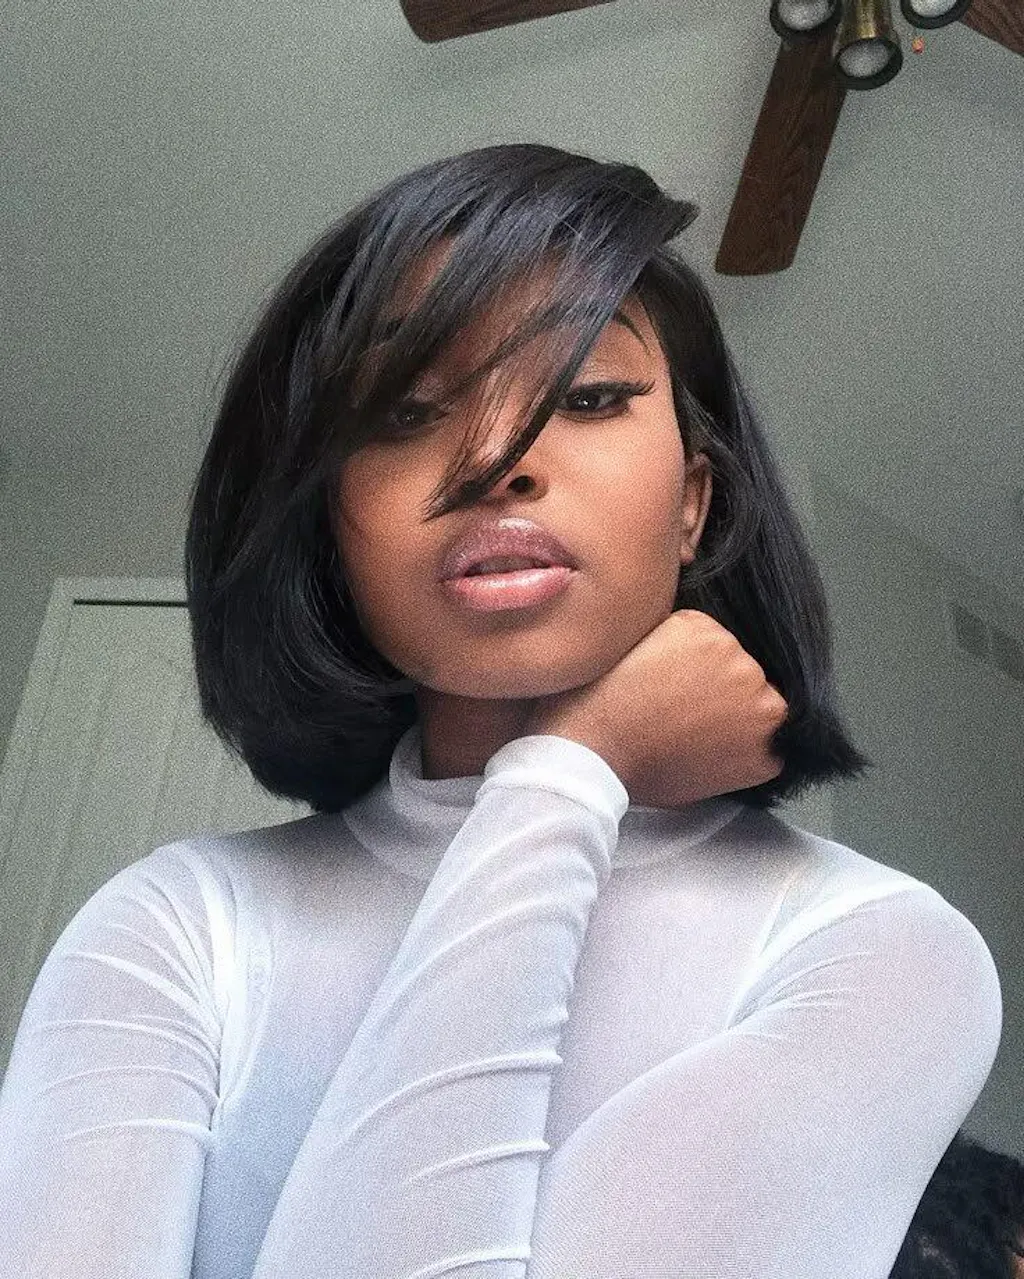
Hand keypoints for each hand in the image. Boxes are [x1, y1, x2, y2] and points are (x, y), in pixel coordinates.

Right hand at [524, 609, 787, 807]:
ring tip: (696, 737)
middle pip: (745, 673)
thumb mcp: (634, 639)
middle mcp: (742, 662)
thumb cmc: (598, 701)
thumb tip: (697, 650)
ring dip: (742, 720)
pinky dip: (750, 754)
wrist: (592, 754)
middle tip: (685, 713)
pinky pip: (771, 749)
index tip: (675, 686)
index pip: (719, 645)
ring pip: (761, 709)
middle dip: (724, 690)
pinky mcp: (765, 754)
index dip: (699, 668)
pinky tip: (711, 756)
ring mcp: (759, 710)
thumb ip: (677, 638)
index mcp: (709, 629)